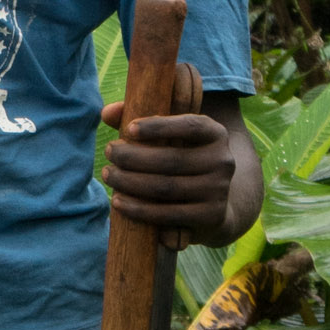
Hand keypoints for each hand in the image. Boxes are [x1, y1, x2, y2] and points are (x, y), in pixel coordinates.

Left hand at [100, 95, 242, 240]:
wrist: (214, 205)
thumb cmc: (182, 161)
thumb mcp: (170, 139)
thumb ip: (139, 124)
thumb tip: (107, 113)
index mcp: (215, 134)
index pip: (190, 126)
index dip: (159, 127)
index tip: (129, 129)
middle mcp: (223, 160)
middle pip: (172, 159)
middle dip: (133, 156)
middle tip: (109, 152)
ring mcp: (219, 190)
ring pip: (166, 187)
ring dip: (130, 182)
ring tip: (109, 175)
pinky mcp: (211, 216)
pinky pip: (169, 214)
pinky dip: (139, 209)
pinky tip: (119, 202)